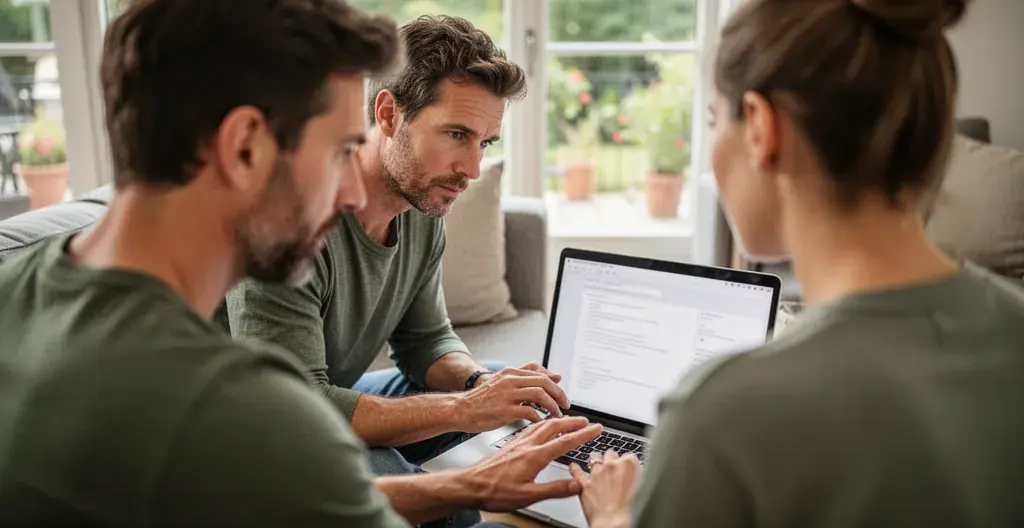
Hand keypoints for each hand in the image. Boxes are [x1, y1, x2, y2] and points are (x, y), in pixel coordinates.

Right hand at [457, 362, 569, 431]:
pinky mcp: (505, 410)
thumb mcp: (503, 383)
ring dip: (552, 406)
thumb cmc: (482, 400)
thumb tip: (554, 376)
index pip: (540, 373)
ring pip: (540, 394)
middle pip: (544, 382)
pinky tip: (541, 422)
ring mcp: (507, 394)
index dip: (554, 384)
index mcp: (510, 373)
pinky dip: (540, 418)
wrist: (461, 409)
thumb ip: (526, 379)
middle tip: (565, 405)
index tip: (561, 395)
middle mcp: (510, 380)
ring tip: (556, 415)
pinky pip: (530, 412)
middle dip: (559, 394)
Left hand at [458, 416, 601, 511]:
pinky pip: (531, 428)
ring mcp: (518, 443)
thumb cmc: (494, 491)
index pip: (565, 442)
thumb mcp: (528, 496)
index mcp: (534, 456)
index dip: (583, 435)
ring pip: (542, 425)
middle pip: (555, 427)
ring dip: (559, 421)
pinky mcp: (511, 444)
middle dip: (573, 423)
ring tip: (569, 420)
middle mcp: (527, 445)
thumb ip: (554, 489)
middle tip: (588, 421)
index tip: (596, 429)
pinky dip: (544, 423)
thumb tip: (577, 484)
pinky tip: (543, 426)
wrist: (470, 485)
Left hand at [569, 450, 639, 527]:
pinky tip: (574, 467)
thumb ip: (638, 477)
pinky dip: (575, 468)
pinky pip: (576, 470)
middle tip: (615, 471)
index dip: (628, 464)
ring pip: (595, 457)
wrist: (615, 523)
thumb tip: (636, 475)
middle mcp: (611, 465)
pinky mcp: (584, 484)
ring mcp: (596, 473)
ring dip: (597, 461)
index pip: (629, 456)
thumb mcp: (644, 489)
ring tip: (599, 467)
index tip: (628, 470)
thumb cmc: (633, 511)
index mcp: (628, 464)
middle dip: (612, 460)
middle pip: (611, 453)